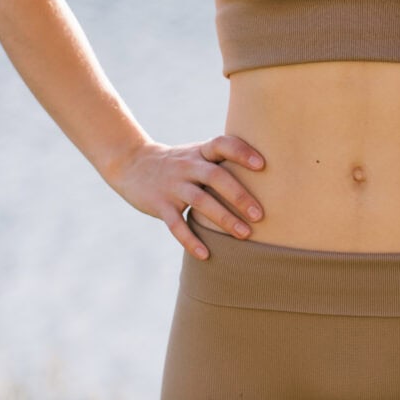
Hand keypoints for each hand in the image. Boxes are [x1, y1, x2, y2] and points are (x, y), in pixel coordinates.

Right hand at [108, 135, 265, 259]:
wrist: (132, 163)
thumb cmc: (179, 162)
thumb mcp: (199, 153)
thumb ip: (224, 161)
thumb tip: (267, 175)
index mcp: (201, 151)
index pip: (223, 145)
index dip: (242, 153)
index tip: (263, 165)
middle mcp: (188, 166)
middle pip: (216, 177)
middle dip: (239, 195)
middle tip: (260, 215)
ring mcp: (173, 185)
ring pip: (200, 201)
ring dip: (223, 219)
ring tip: (244, 235)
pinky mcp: (159, 204)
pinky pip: (176, 224)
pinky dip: (190, 240)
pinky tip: (205, 254)